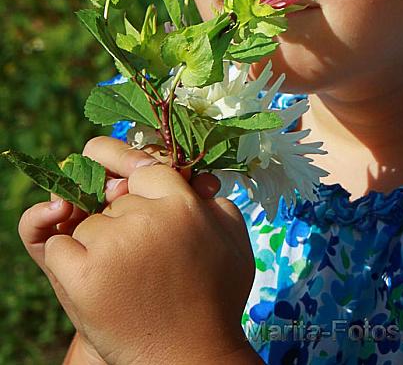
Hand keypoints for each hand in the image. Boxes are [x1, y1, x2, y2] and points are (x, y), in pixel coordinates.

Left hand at [19, 137, 255, 364]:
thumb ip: (215, 202)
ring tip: (124, 278)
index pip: (142, 167)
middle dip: (121, 220)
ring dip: (97, 244)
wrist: (193, 359)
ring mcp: (113, 244)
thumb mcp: (234, 242)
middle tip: (142, 257)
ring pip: (86, 222)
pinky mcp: (84, 275)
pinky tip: (91, 279)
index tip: (112, 172)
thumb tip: (194, 179)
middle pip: (114, 199)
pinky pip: (57, 245)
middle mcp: (147, 217)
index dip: (125, 167)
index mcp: (182, 203)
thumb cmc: (217, 300)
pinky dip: (66, 258)